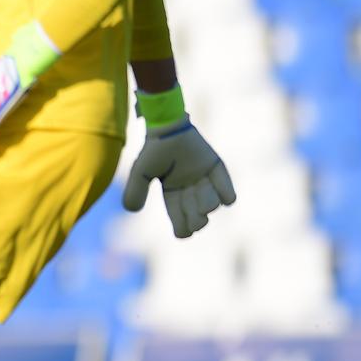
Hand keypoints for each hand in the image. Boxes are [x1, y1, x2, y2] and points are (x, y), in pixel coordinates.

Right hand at [121, 116, 235, 237]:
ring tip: (206, 205)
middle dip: (198, 222)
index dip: (182, 228)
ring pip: (212, 202)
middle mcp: (189, 186)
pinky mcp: (215, 167)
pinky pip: (226, 187)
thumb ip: (136, 191)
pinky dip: (227, 195)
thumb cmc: (154, 149)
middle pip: (197, 214)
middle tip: (199, 222)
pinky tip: (225, 199)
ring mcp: (204, 177)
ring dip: (209, 205)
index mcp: (171, 191)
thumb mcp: (140, 172)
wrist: (169, 126)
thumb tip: (133, 210)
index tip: (183, 233)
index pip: (179, 216)